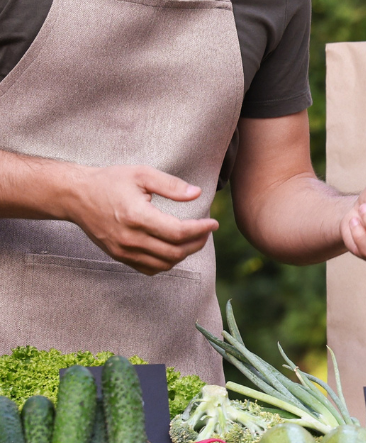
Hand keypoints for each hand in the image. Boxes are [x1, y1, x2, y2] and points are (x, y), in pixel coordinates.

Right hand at [67, 165, 218, 275]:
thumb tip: (197, 194)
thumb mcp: (141, 174)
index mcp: (136, 216)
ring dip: (184, 254)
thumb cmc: (109, 181)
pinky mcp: (120, 256)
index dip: (201, 230)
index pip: (178, 232)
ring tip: (193, 239)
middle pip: (175, 252)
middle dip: (197, 243)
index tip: (213, 223)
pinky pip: (150, 269)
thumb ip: (170, 185)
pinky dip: (167, 262)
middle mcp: (130, 238)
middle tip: (206, 231)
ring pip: (165, 264)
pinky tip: (174, 248)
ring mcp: (124, 251)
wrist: (76, 195)